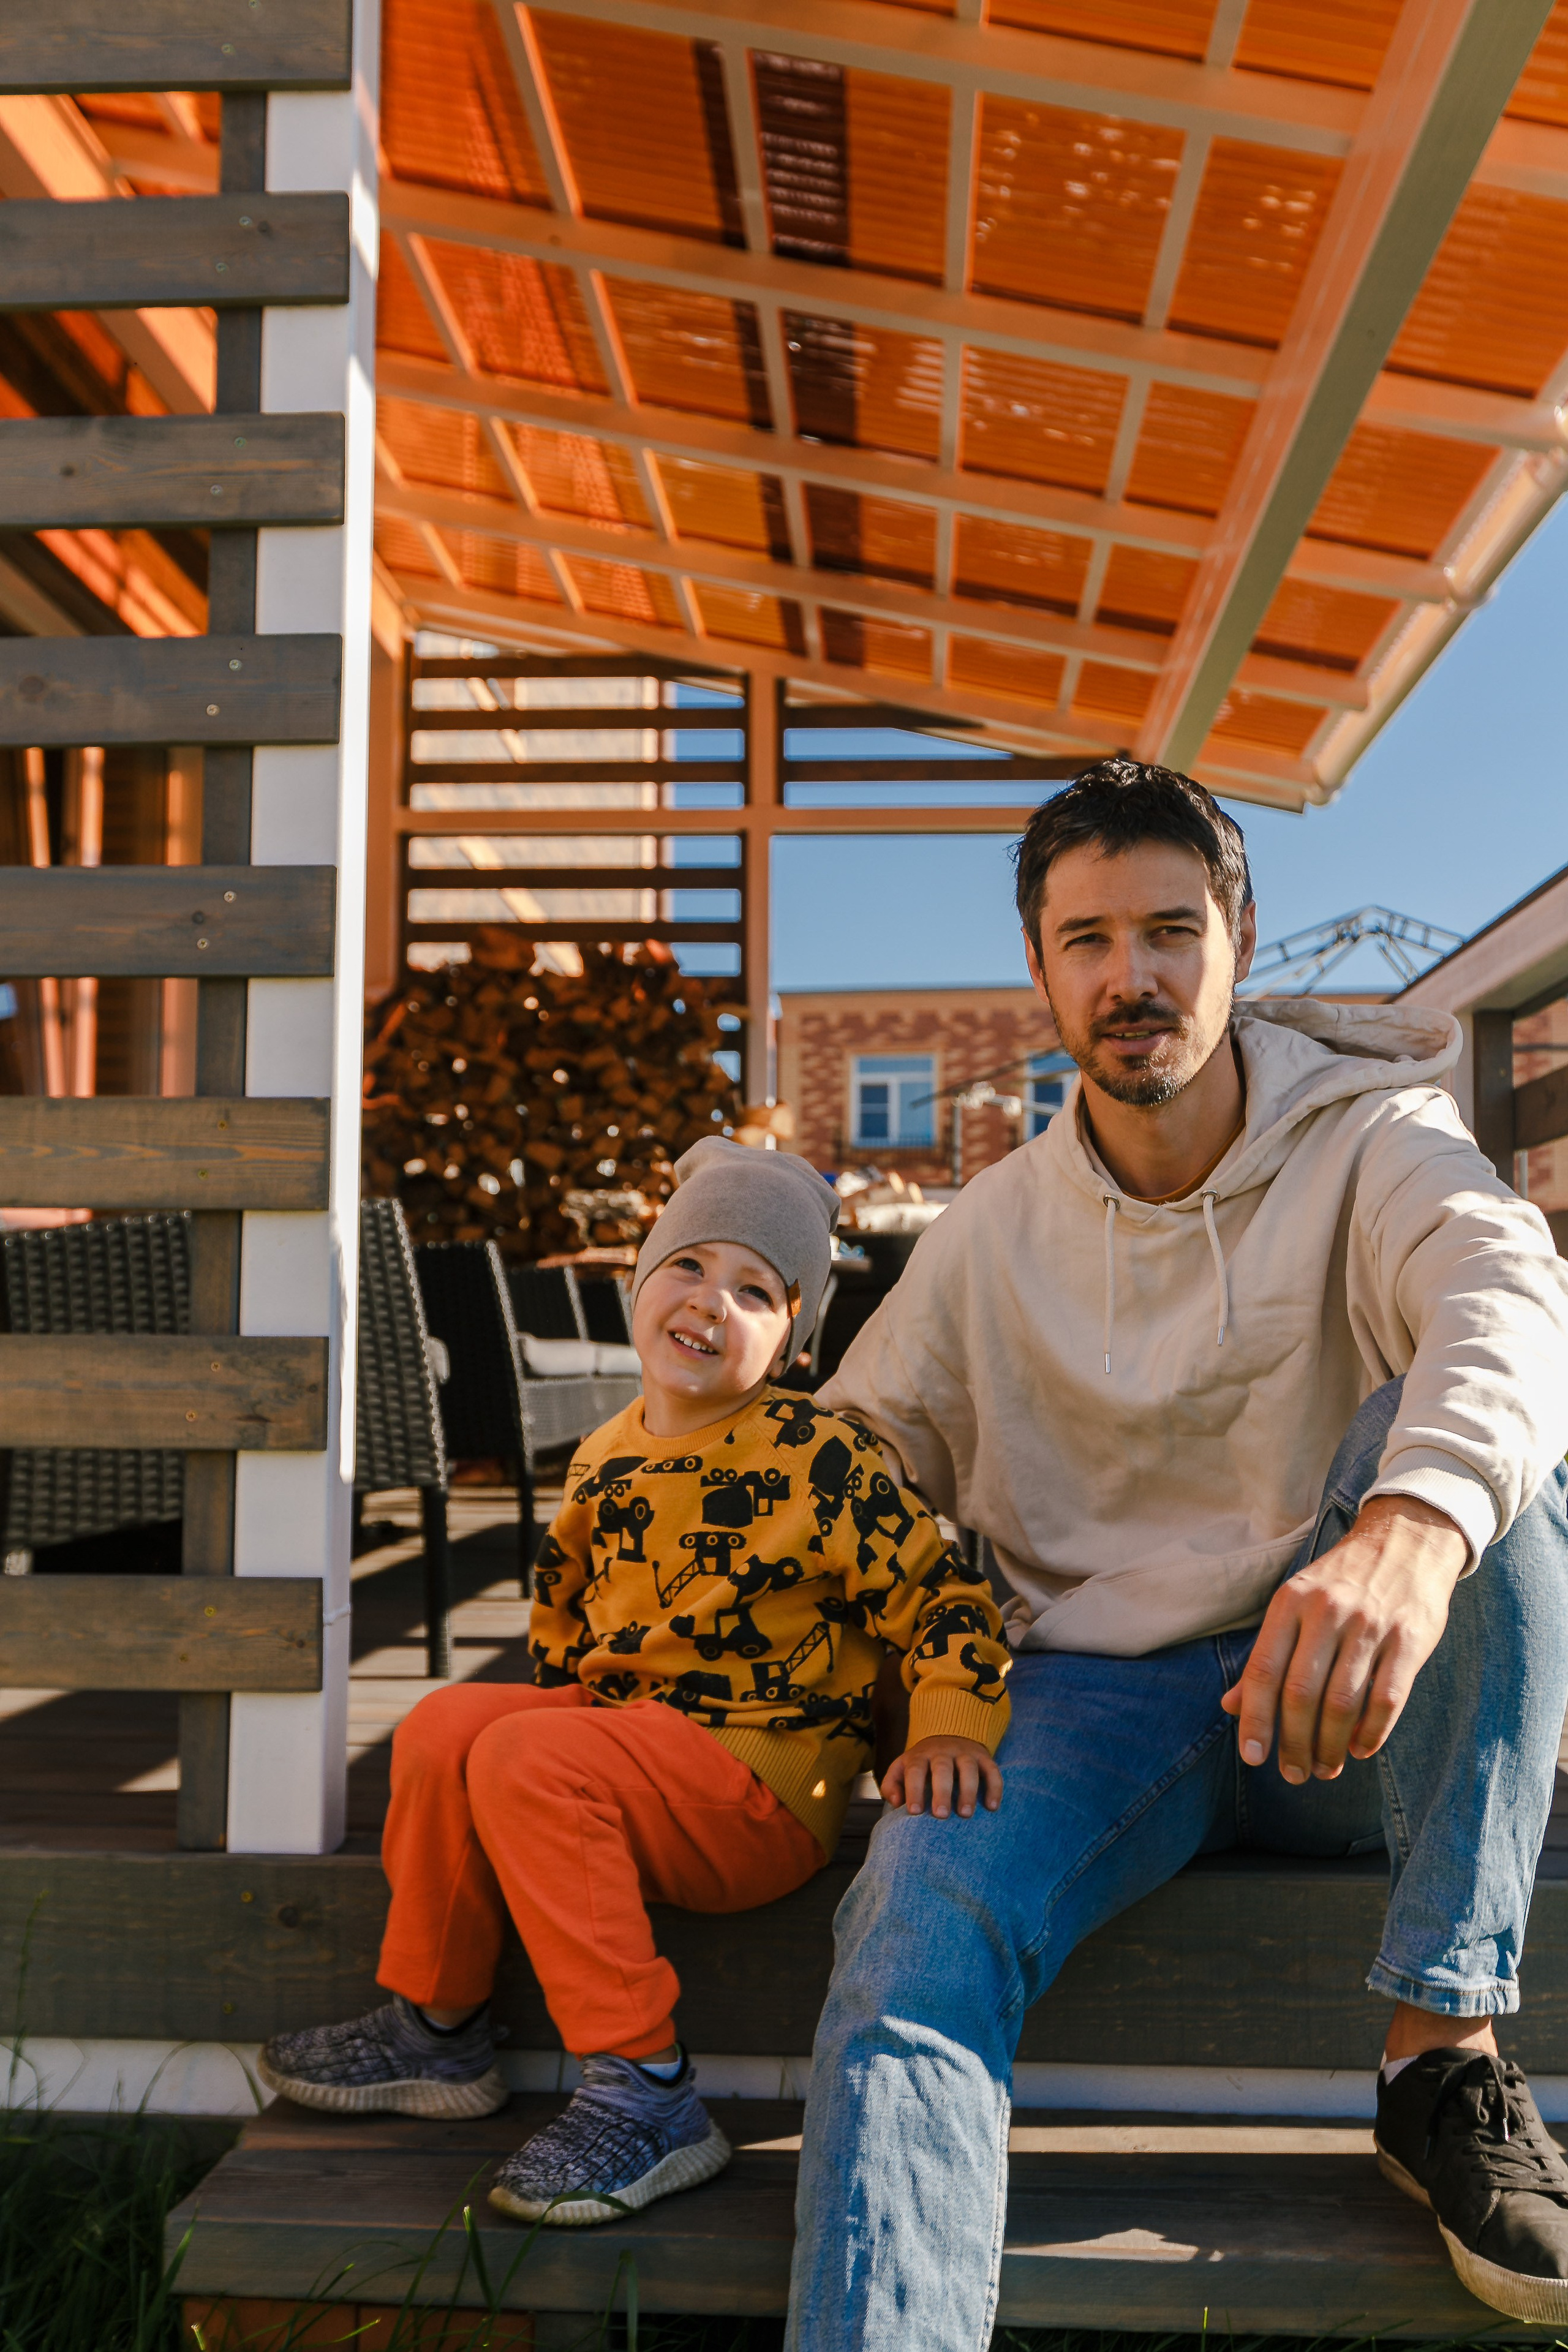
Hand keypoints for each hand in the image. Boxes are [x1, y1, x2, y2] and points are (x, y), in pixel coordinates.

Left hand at [882, 1734, 1001, 1819]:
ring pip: (968, 1768)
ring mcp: (965, 1752)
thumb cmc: (922, 1763)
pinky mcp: (984, 1757)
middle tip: (941, 1815)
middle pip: (942, 1768)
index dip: (914, 1790)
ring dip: (968, 1790)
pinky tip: (992, 1807)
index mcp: (920, 1755)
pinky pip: (992, 1770)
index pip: (915, 1770)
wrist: (949, 1734)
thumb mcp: (902, 1768)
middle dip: (941, 1791)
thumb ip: (892, 1784)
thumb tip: (896, 1802)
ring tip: (966, 1814)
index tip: (915, 1812)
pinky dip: (994, 1787)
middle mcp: (942, 1751)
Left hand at [1221, 1496, 1466, 1783]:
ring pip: (1342, 1702)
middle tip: (1295, 1774)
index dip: (1255, 1719)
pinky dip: (1372, 1732)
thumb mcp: (1296, 1604)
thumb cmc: (1342, 1581)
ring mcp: (1370, 1624)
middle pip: (1301, 1693)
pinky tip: (1360, 1749)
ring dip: (1331, 1746)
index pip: (1264, 1671)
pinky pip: (1387, 1698)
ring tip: (1326, 1769)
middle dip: (1295, 1743)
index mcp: (1291, 1602)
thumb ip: (1267, 1654)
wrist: (1406, 1540)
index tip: (1253, 1757)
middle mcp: (1327, 1611)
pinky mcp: (1410, 1638)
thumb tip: (1231, 1706)